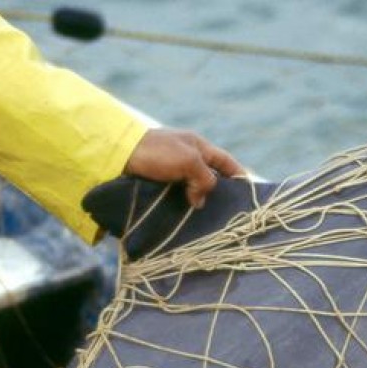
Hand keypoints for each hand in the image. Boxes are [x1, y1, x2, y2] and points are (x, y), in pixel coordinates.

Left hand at [125, 128, 244, 207]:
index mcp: (198, 146)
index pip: (226, 162)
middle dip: (217, 194)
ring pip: (192, 189)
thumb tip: (201, 200)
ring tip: (203, 221)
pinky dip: (181, 206)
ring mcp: (170, 170)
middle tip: (224, 214)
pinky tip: (183, 218)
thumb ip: (204, 179)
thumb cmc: (157, 152)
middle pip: (210, 177)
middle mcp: (186, 157)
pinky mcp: (156, 183)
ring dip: (197, 203)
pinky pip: (175, 196)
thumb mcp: (188, 161)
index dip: (238, 175)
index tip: (248, 192)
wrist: (118, 154)